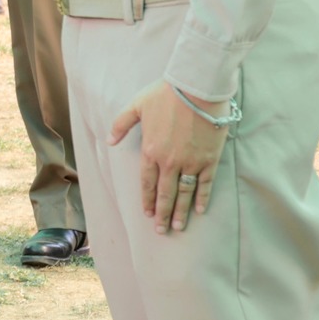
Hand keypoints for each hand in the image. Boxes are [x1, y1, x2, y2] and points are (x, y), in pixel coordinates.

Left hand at [109, 80, 229, 233]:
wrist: (197, 88)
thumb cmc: (165, 94)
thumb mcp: (136, 106)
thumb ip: (121, 124)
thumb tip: (109, 140)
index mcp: (150, 151)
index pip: (147, 183)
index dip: (148, 200)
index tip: (148, 214)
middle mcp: (169, 161)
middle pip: (165, 194)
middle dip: (163, 214)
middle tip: (162, 231)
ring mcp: (191, 162)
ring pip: (184, 193)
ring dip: (181, 212)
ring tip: (179, 227)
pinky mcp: (210, 159)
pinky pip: (205, 183)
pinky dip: (202, 198)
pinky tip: (199, 210)